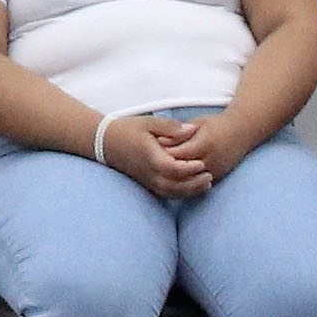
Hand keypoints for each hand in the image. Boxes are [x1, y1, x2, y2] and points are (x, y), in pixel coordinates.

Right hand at [98, 111, 218, 202]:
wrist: (106, 143)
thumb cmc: (128, 130)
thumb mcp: (149, 123)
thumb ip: (170, 127)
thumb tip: (191, 130)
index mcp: (151, 158)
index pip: (173, 169)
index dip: (190, 168)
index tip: (203, 163)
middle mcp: (149, 173)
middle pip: (175, 185)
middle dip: (194, 183)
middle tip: (210, 176)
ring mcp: (147, 180)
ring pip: (171, 192)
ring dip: (190, 190)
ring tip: (206, 184)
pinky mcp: (147, 183)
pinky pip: (165, 193)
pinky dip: (180, 193)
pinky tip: (192, 188)